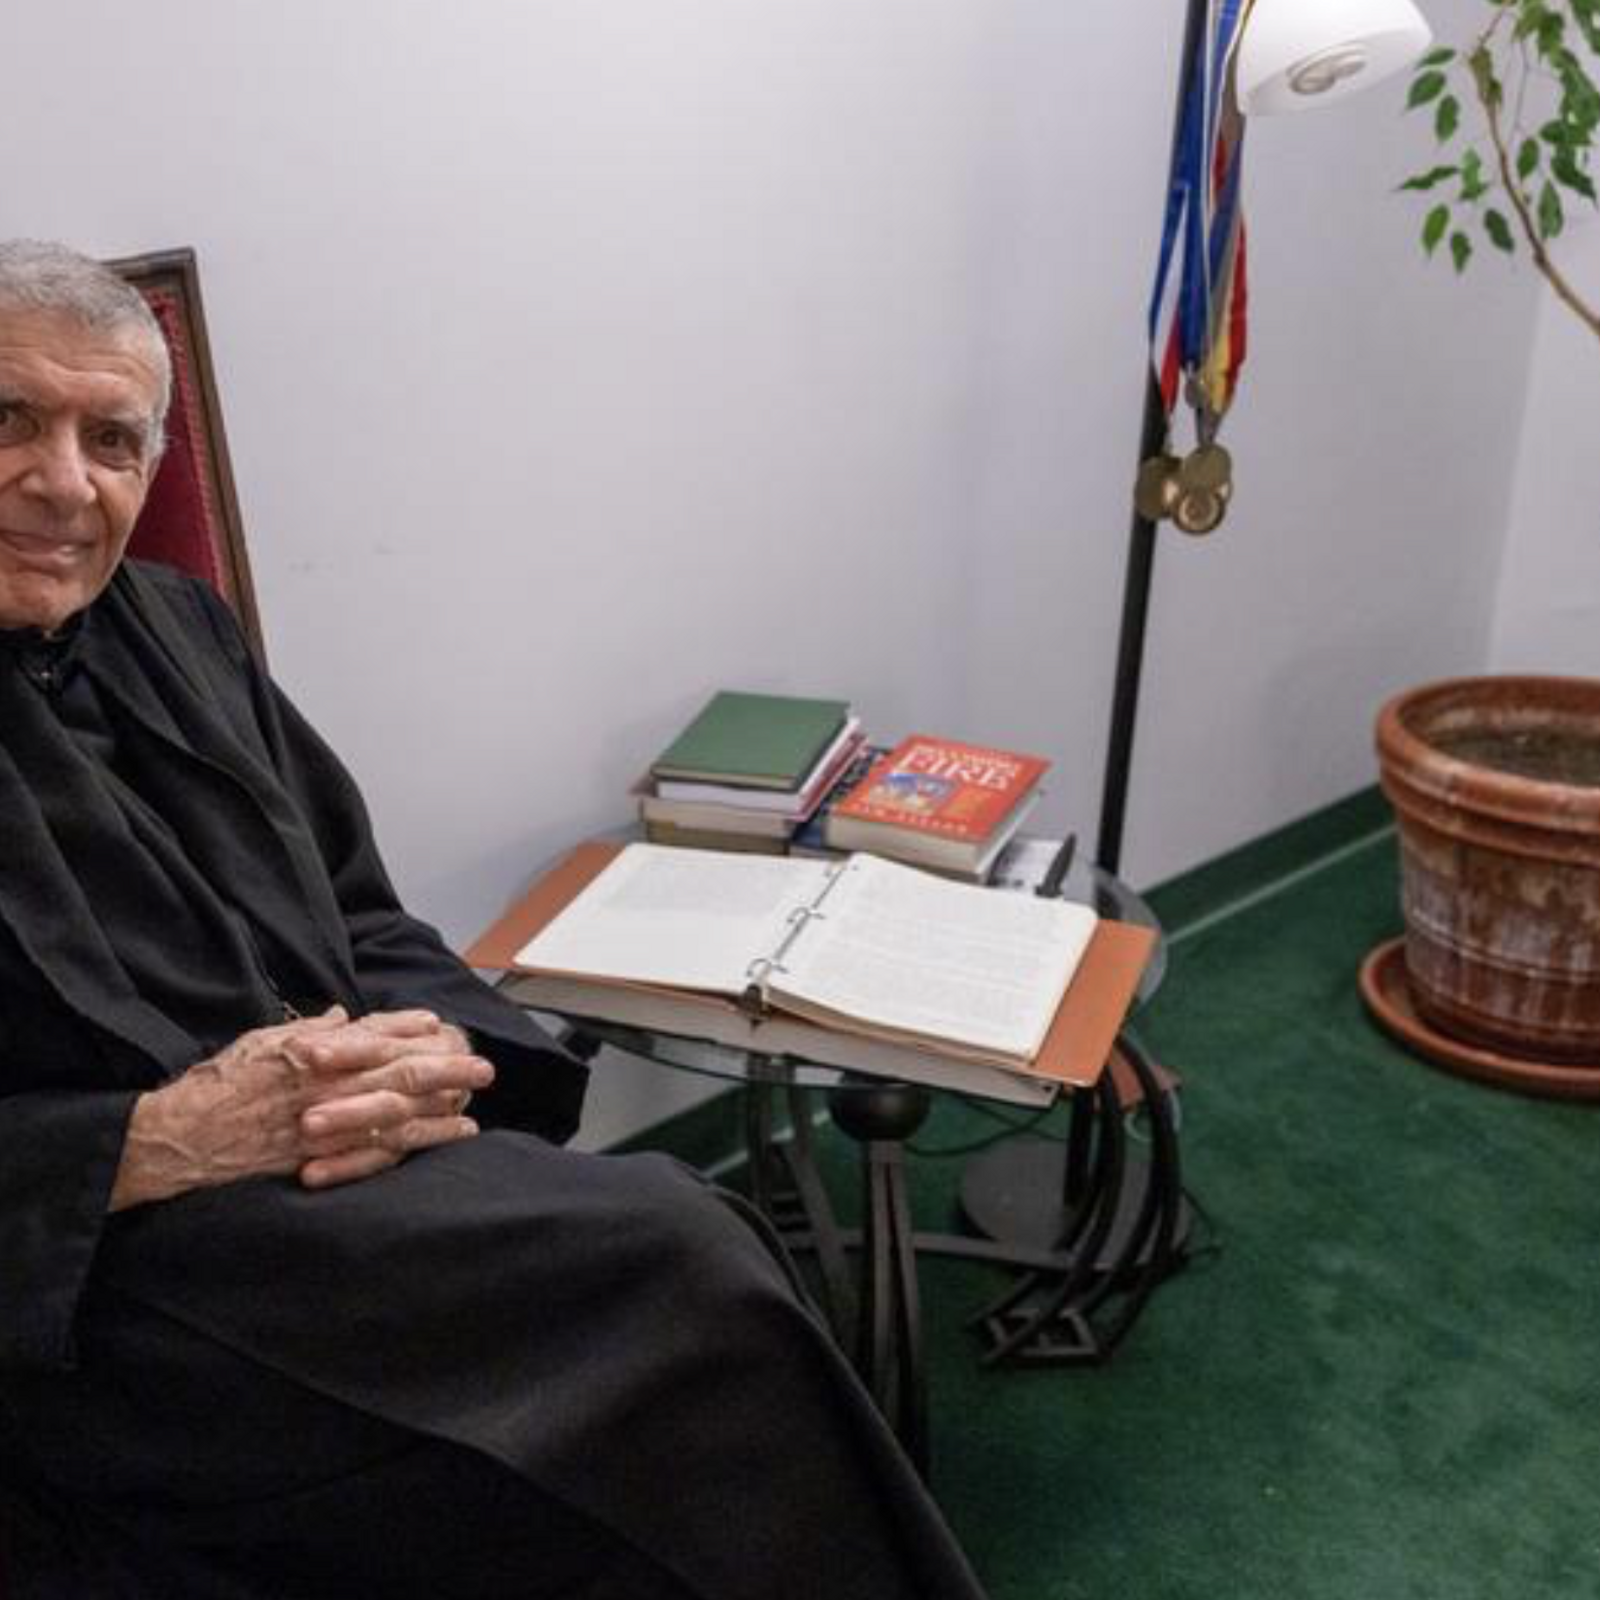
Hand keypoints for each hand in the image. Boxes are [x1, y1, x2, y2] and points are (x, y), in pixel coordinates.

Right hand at [109, 1009, 491, 1210]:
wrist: (182, 1136)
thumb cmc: (218, 1084)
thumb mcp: (260, 1041)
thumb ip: (307, 1030)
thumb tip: (339, 1016)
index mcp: (315, 1050)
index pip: (373, 1032)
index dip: (409, 1026)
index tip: (438, 1022)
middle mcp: (329, 1082)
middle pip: (401, 1068)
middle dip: (446, 1064)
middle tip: (483, 1064)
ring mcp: (330, 1119)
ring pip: (401, 1108)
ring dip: (444, 1102)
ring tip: (476, 1098)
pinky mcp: (325, 1154)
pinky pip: (385, 1148)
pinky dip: (422, 1141)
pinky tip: (450, 1137)